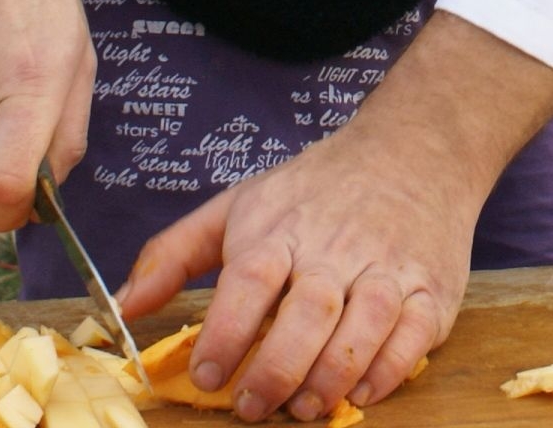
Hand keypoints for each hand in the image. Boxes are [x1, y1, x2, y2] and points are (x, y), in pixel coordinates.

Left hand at [119, 16, 552, 421]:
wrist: (410, 151)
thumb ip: (176, 253)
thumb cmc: (313, 189)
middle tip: (252, 406)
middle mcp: (333, 246)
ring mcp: (387, 267)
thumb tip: (122, 305)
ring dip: (332, 374)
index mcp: (280, 226)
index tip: (205, 374)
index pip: (250, 278)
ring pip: (363, 324)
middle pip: (307, 309)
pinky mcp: (431, 289)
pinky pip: (413, 334)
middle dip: (278, 366)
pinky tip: (361, 392)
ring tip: (304, 407)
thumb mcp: (238, 204)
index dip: (227, 330)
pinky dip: (389, 368)